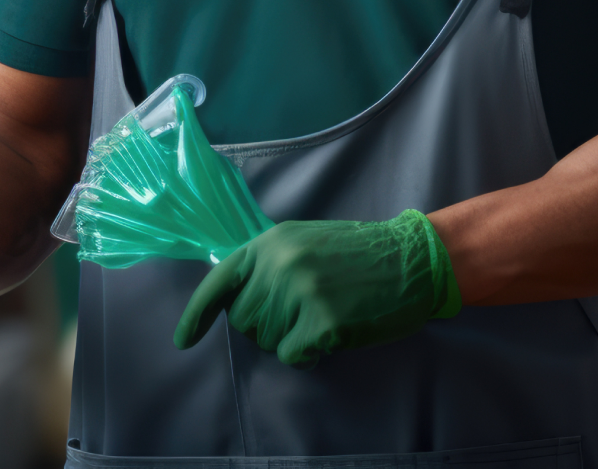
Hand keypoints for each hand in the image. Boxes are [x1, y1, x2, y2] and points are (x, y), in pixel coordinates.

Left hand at [173, 209, 460, 365]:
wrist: (413, 259)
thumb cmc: (360, 253)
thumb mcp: (307, 242)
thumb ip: (270, 263)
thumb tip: (234, 298)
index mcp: (273, 242)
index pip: (221, 281)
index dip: (198, 314)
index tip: (184, 340)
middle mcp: (280, 263)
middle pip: (245, 320)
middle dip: (270, 324)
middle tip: (307, 306)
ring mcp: (301, 291)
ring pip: (269, 341)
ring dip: (293, 338)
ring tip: (325, 312)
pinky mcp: (321, 321)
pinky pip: (294, 356)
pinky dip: (311, 352)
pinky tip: (334, 330)